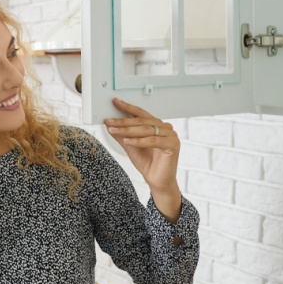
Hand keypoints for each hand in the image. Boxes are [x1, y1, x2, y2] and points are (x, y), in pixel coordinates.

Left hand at [104, 98, 182, 220]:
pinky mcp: (173, 145)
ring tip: (114, 130)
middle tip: (109, 121)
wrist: (157, 181)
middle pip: (142, 121)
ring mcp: (171, 135)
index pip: (141, 114)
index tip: (115, 102)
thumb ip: (122, 134)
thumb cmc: (147, 163)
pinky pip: (153, 140)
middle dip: (123, 121)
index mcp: (158, 125)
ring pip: (146, 129)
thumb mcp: (130, 146)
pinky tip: (128, 141)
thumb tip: (110, 124)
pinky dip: (139, 141)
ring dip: (128, 130)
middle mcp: (166, 128)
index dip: (128, 108)